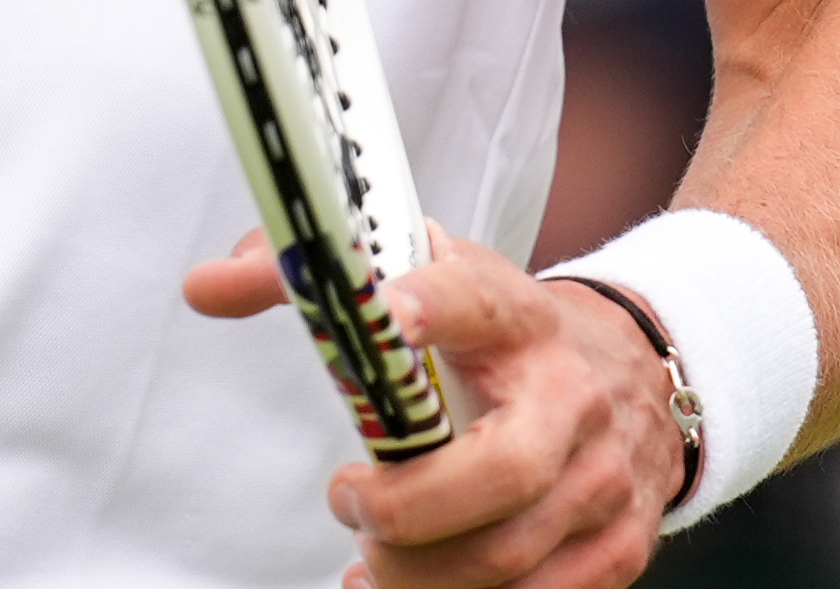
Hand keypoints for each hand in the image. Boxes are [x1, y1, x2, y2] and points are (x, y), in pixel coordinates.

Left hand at [182, 227, 683, 587]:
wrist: (633, 373)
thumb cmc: (503, 333)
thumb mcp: (428, 279)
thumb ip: (316, 280)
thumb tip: (205, 287)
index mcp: (515, 316)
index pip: (476, 299)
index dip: (434, 304)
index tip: (389, 315)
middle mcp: (570, 397)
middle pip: (502, 469)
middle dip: (408, 506)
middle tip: (349, 501)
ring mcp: (601, 480)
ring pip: (510, 553)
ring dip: (420, 574)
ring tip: (369, 559)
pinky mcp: (615, 547)